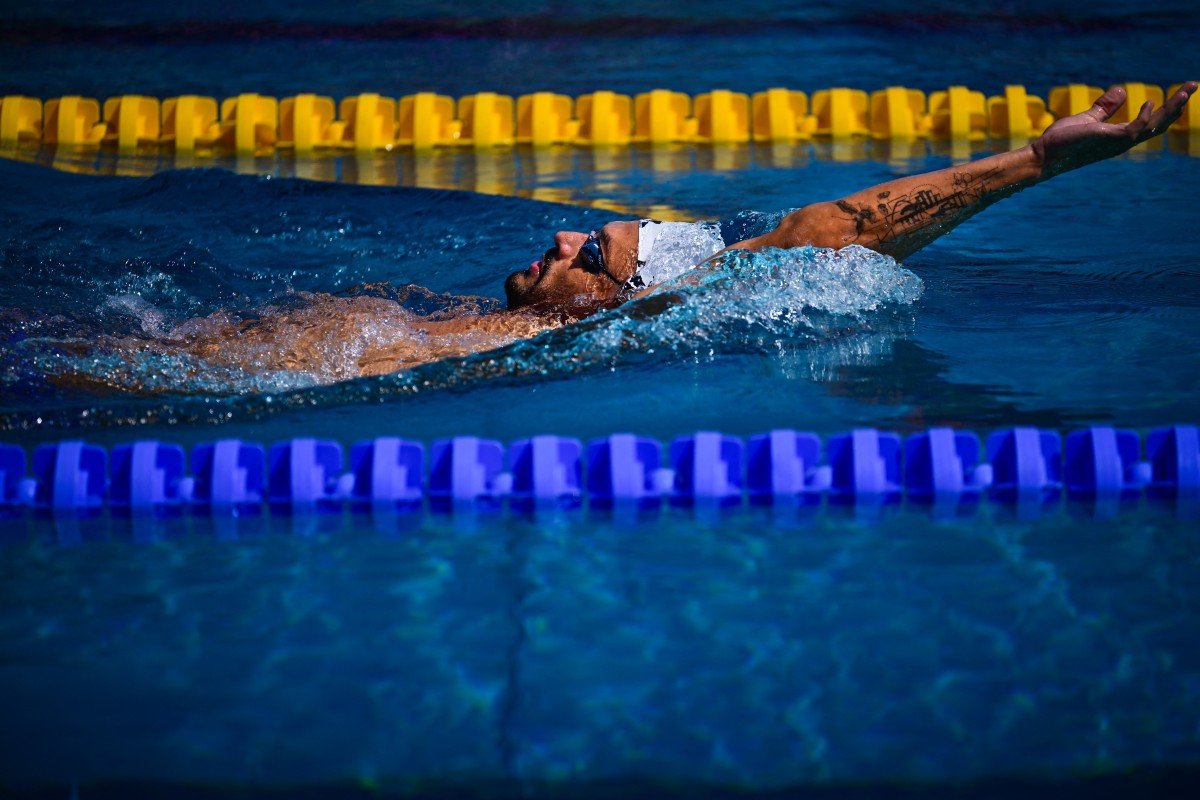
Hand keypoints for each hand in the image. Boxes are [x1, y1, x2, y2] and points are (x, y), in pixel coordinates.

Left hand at [1031, 82, 1196, 176]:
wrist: (1043, 156)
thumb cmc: (1062, 141)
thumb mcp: (1088, 119)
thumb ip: (1105, 107)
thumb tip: (1123, 91)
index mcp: (1121, 136)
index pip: (1152, 121)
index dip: (1169, 107)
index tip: (1183, 91)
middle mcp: (1123, 142)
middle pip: (1159, 123)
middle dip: (1178, 105)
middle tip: (1193, 85)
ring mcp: (1117, 143)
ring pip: (1153, 125)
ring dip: (1171, 108)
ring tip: (1186, 90)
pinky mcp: (1108, 140)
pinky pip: (1134, 129)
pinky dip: (1144, 116)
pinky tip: (1149, 101)